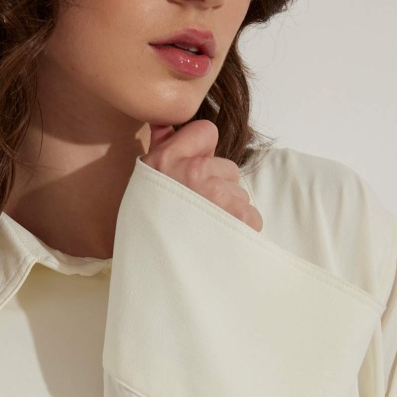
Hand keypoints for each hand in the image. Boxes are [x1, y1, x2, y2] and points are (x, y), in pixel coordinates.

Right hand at [143, 121, 263, 232]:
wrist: (153, 273)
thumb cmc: (147, 229)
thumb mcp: (145, 182)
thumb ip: (162, 148)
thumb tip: (167, 123)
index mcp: (168, 159)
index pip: (206, 132)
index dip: (203, 151)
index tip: (193, 171)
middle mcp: (194, 172)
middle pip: (229, 169)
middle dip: (219, 189)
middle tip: (197, 212)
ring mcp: (217, 195)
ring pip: (240, 195)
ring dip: (229, 213)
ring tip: (206, 232)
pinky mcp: (237, 218)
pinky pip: (251, 217)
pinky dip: (241, 231)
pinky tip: (220, 242)